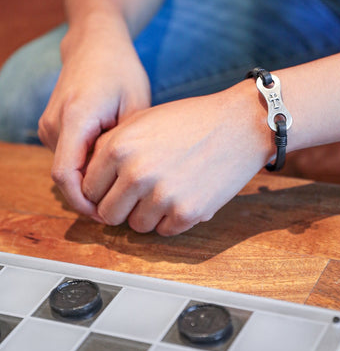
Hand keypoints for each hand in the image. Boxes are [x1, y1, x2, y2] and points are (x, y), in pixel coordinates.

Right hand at [38, 23, 150, 217]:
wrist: (96, 44)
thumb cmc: (120, 71)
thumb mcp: (136, 106)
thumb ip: (126, 146)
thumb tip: (126, 181)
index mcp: (75, 118)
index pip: (65, 176)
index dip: (84, 203)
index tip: (108, 215)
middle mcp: (54, 124)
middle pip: (65, 177)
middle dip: (90, 197)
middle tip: (122, 206)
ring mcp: (50, 125)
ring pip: (66, 168)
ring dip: (89, 182)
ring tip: (121, 186)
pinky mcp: (54, 126)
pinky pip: (67, 156)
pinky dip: (86, 167)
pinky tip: (111, 166)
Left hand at [81, 80, 273, 234]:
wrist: (238, 125)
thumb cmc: (193, 120)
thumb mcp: (143, 120)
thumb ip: (112, 146)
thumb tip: (91, 177)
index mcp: (119, 147)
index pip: (88, 189)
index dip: (102, 191)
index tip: (116, 189)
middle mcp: (136, 173)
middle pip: (108, 214)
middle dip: (122, 207)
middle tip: (140, 196)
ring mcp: (162, 195)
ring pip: (137, 226)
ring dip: (148, 214)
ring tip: (166, 192)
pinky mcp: (187, 212)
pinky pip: (165, 231)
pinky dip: (172, 219)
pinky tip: (184, 196)